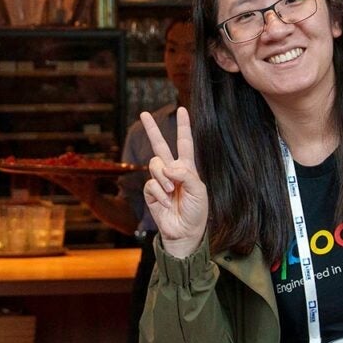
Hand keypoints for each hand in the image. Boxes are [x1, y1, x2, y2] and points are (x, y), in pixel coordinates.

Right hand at [140, 108, 208, 257]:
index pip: (184, 142)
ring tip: (171, 192)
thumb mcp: (199, 190)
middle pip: (160, 145)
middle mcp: (172, 171)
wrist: (185, 232)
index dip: (183, 126)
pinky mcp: (150, 192)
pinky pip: (151, 184)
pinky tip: (166, 202)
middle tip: (143, 113)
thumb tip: (167, 167)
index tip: (182, 109)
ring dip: (164, 178)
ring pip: (155, 164)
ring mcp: (160, 181)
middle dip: (152, 129)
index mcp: (187, 168)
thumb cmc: (196, 212)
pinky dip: (160, 193)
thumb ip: (185, 174)